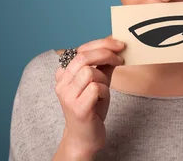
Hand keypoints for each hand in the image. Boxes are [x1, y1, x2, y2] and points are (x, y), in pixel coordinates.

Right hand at [54, 37, 124, 158]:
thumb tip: (115, 47)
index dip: (101, 44)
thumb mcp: (98, 83)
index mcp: (64, 75)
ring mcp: (68, 96)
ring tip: (104, 89)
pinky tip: (102, 100)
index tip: (118, 44)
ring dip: (103, 78)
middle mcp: (62, 84)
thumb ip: (103, 66)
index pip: (80, 50)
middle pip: (83, 57)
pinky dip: (105, 92)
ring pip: (89, 72)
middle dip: (105, 53)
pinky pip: (96, 88)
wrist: (85, 138)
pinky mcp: (78, 108)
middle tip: (120, 57)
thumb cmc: (92, 110)